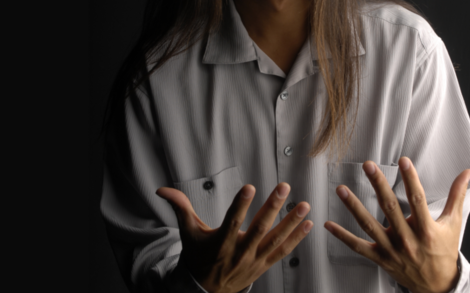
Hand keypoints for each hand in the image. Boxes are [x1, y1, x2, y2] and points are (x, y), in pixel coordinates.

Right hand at [156, 183, 312, 292]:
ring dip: (291, 223)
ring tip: (304, 205)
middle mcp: (239, 253)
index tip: (249, 187)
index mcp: (220, 244)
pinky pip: (282, 252)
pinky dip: (296, 239)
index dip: (240, 205)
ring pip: (275, 240)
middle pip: (258, 229)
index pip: (231, 222)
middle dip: (273, 207)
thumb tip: (161, 189)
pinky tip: (308, 224)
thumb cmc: (198, 256)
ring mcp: (254, 261)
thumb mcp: (187, 233)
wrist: (206, 290)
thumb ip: (179, 208)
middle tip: (284, 187)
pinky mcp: (263, 265)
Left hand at [324, 158, 469, 292]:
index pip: (417, 200)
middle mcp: (407, 240)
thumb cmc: (444, 250)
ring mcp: (391, 250)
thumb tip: (467, 172)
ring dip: (354, 207)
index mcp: (427, 230)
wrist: (437, 285)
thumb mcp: (453, 223)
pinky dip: (342, 236)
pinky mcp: (380, 258)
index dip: (411, 179)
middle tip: (368, 165)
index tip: (403, 161)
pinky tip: (328, 224)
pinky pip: (358, 247)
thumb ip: (457, 196)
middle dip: (378, 185)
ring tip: (341, 190)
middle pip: (390, 208)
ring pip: (370, 226)